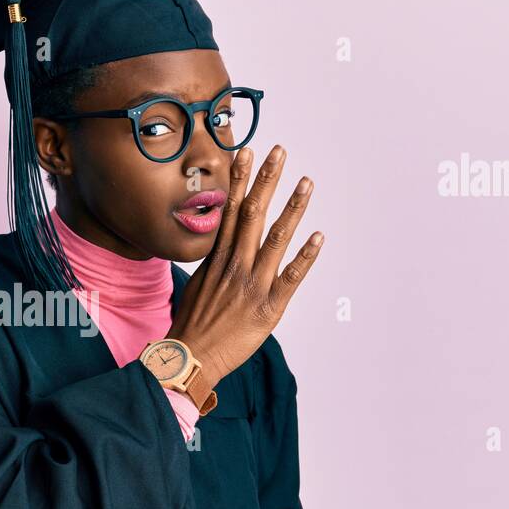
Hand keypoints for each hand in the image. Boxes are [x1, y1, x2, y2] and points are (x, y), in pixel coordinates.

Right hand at [167, 144, 323, 390]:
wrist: (190, 356)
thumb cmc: (192, 324)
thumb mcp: (198, 284)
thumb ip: (215, 263)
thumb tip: (223, 246)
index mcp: (219, 258)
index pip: (231, 209)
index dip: (241, 180)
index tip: (248, 152)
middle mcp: (236, 265)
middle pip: (253, 213)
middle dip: (267, 180)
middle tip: (279, 152)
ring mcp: (253, 284)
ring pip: (276, 238)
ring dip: (292, 208)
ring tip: (306, 182)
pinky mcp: (269, 307)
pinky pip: (291, 277)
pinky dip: (306, 256)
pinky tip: (319, 236)